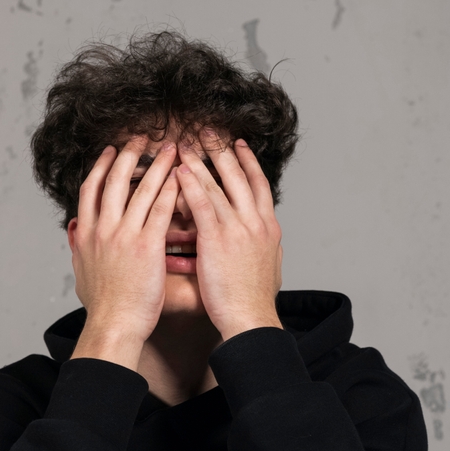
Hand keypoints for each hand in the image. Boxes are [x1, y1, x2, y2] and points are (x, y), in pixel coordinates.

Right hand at [67, 136, 180, 366]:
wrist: (113, 326)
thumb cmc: (103, 306)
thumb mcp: (81, 272)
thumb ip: (77, 247)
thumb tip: (74, 230)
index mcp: (85, 235)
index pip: (91, 190)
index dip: (102, 167)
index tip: (111, 151)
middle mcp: (101, 230)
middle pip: (114, 181)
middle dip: (129, 155)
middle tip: (141, 138)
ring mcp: (123, 236)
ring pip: (140, 190)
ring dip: (158, 166)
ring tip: (171, 149)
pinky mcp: (145, 246)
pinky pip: (160, 210)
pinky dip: (171, 191)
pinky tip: (183, 178)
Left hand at [175, 129, 283, 340]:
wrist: (252, 320)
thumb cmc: (254, 301)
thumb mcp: (269, 267)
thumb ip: (264, 247)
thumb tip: (267, 238)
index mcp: (269, 228)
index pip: (259, 185)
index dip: (247, 162)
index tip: (238, 145)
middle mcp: (256, 222)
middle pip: (239, 176)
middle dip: (223, 150)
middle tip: (209, 130)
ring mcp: (238, 229)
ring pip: (218, 185)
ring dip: (201, 161)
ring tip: (187, 143)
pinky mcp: (218, 239)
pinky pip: (203, 204)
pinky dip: (192, 184)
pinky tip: (180, 170)